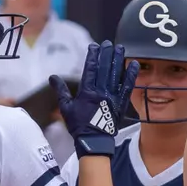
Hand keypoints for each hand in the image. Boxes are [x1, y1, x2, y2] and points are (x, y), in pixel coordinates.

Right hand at [52, 41, 138, 156]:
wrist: (94, 142)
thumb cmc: (79, 126)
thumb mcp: (66, 108)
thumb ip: (60, 91)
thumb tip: (52, 77)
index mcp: (87, 92)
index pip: (90, 69)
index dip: (92, 56)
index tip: (94, 46)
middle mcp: (101, 92)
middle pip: (104, 69)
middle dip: (106, 54)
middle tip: (108, 43)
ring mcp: (112, 97)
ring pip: (116, 75)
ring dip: (118, 60)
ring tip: (120, 47)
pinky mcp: (121, 104)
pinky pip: (127, 87)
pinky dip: (131, 75)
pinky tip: (134, 64)